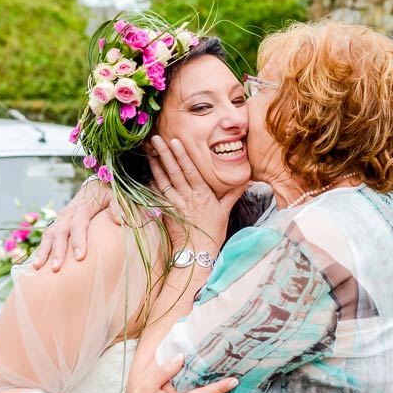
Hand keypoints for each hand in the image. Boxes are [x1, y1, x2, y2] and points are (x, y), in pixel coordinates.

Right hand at [32, 180, 119, 271]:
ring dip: (43, 251)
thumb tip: (119, 222)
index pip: (78, 225)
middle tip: (56, 268)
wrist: (94, 186)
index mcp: (82, 208)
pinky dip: (40, 249)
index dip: (78, 240)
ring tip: (37, 267)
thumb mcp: (114, 196)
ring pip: (49, 234)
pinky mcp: (57, 224)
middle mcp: (68, 214)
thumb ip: (117, 208)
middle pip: (59, 233)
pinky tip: (36, 264)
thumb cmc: (106, 195)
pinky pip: (46, 236)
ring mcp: (60, 219)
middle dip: (57, 251)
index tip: (79, 257)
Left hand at [149, 136, 245, 250]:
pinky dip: (152, 183)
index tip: (175, 141)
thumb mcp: (225, 212)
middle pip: (174, 171)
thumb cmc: (212, 233)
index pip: (190, 170)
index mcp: (202, 195)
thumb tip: (246, 180)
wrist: (196, 253)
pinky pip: (157, 195)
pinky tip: (147, 173)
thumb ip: (232, 194)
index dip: (182, 155)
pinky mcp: (166, 212)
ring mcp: (175, 205)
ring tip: (150, 151)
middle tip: (156, 139)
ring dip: (156, 165)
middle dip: (165, 153)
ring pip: (163, 181)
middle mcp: (187, 197)